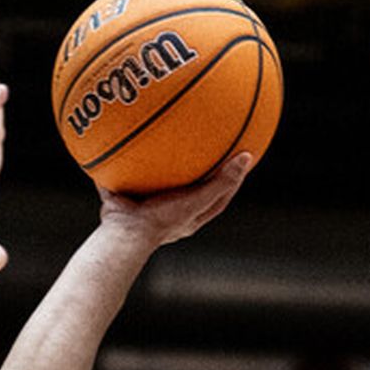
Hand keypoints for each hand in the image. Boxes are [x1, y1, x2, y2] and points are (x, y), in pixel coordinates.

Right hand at [97, 154, 251, 250]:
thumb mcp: (197, 200)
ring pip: (158, 182)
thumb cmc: (161, 219)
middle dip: (201, 172)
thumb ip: (221, 182)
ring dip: (164, 165)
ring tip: (170, 140)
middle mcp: (170, 213)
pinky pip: (130, 174)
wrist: (123, 231)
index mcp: (189, 218)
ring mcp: (147, 206)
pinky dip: (131, 160)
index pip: (218, 198)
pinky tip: (133, 138)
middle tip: (212, 148)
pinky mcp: (126, 197)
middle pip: (192, 190)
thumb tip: (247, 157)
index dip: (232, 181)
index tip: (243, 159)